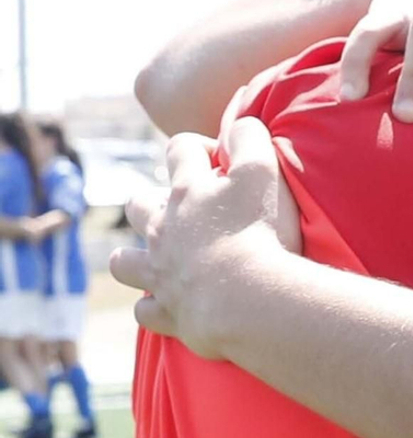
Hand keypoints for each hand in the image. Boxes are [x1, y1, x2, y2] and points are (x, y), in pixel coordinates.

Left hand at [109, 119, 301, 353]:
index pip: (180, 149)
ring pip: (124, 262)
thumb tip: (240, 124)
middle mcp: (163, 228)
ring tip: (155, 259)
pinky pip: (145, 310)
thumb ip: (250, 139)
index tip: (224, 160)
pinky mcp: (168, 313)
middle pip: (138, 204)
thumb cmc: (260, 233)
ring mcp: (160, 273)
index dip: (198, 147)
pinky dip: (154, 306)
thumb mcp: (264, 172)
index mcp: (188, 190)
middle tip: (183, 211)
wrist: (250, 299)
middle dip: (151, 202)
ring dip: (133, 258)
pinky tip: (168, 305)